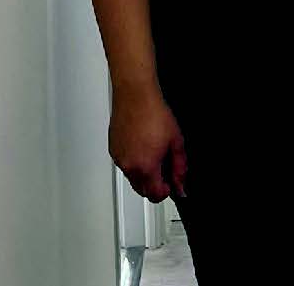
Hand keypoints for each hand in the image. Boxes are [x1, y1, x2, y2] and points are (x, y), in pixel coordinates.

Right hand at [108, 85, 187, 201]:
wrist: (136, 97)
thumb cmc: (154, 114)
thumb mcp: (176, 142)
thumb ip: (179, 167)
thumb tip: (180, 184)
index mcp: (146, 167)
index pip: (154, 195)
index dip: (166, 192)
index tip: (171, 184)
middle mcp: (129, 167)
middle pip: (142, 190)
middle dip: (154, 185)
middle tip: (165, 169)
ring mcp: (119, 159)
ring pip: (132, 178)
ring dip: (143, 174)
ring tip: (154, 153)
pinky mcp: (113, 151)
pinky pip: (124, 165)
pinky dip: (133, 163)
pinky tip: (142, 147)